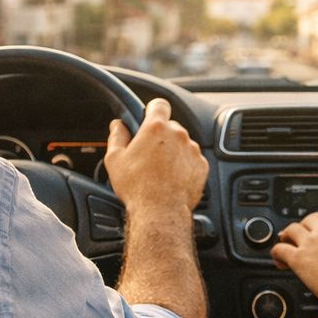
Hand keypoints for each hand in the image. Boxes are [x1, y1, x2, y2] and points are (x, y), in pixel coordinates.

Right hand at [103, 98, 207, 212]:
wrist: (160, 212)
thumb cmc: (137, 187)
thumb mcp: (116, 160)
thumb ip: (117, 136)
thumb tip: (117, 125)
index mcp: (156, 128)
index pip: (159, 105)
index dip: (153, 109)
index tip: (149, 117)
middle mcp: (178, 134)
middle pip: (170, 126)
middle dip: (161, 136)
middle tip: (149, 154)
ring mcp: (192, 150)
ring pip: (182, 143)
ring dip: (173, 151)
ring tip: (160, 170)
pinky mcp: (202, 165)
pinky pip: (192, 159)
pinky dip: (184, 165)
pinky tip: (172, 178)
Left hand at [271, 212, 317, 308]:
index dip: (316, 223)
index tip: (314, 229)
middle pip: (306, 220)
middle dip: (301, 227)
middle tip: (298, 236)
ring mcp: (310, 243)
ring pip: (291, 230)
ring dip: (286, 236)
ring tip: (285, 243)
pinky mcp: (298, 257)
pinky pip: (280, 249)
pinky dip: (276, 252)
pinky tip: (277, 258)